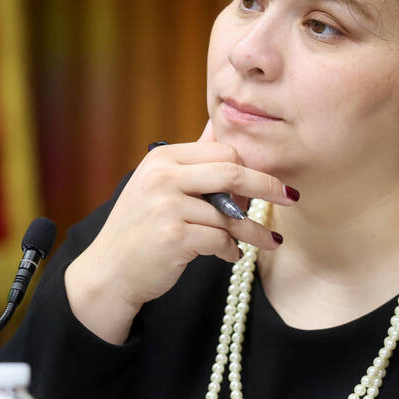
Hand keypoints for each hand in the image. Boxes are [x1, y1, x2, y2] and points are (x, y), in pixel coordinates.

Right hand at [65, 121, 296, 343]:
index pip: (223, 151)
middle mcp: (163, 177)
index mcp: (162, 158)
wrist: (109, 272)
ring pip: (230, 214)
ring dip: (253, 231)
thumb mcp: (157, 185)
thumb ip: (190, 161)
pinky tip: (230, 256)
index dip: (250, 167)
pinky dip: (230, 250)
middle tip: (290, 197)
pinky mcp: (174, 237)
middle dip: (267, 186)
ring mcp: (166, 207)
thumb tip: (220, 126)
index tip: (266, 183)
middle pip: (232, 172)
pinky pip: (220, 240)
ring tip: (269, 241)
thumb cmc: (140, 229)